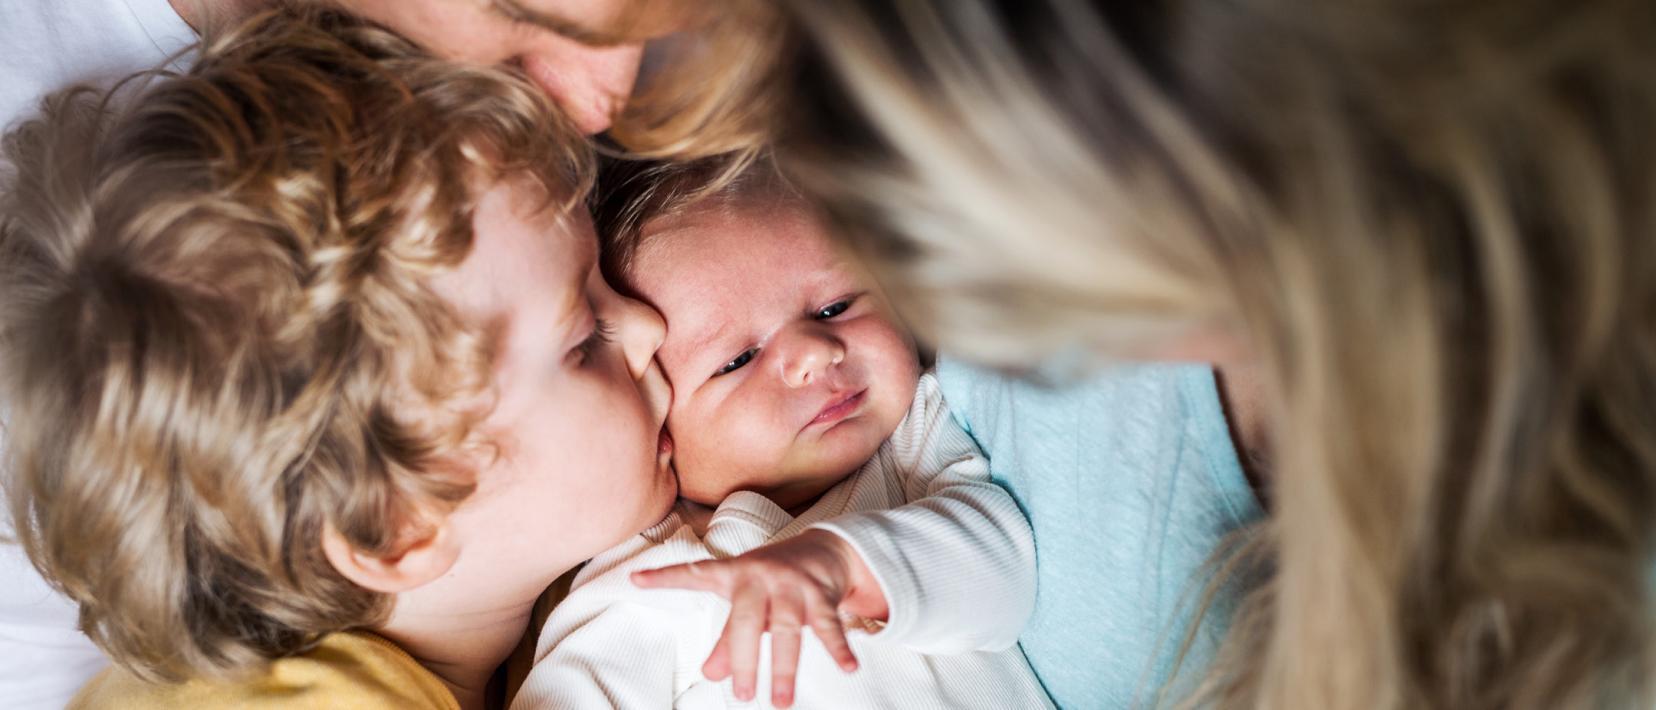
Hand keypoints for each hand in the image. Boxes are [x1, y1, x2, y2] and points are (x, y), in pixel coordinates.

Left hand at [631, 529, 885, 707]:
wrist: (824, 547)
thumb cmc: (773, 583)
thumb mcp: (746, 606)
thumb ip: (727, 641)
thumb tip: (710, 675)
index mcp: (734, 575)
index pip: (694, 575)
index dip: (665, 579)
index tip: (635, 580)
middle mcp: (760, 576)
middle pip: (746, 620)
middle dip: (743, 659)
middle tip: (742, 695)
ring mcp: (792, 583)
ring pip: (787, 628)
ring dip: (785, 667)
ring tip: (780, 702)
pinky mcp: (821, 592)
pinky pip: (829, 624)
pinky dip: (838, 647)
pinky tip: (847, 667)